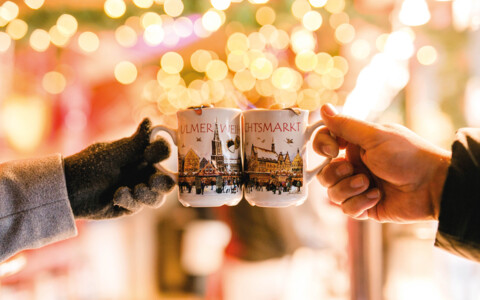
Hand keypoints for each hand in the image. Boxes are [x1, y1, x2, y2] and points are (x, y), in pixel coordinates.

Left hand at [64, 119, 174, 218]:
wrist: (67, 191)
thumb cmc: (87, 166)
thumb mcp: (112, 154)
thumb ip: (135, 142)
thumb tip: (150, 120)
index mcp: (140, 155)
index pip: (162, 152)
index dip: (162, 152)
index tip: (150, 154)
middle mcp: (142, 172)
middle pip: (167, 180)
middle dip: (163, 182)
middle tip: (153, 181)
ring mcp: (138, 190)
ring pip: (158, 196)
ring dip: (149, 194)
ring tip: (135, 191)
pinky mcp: (130, 206)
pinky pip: (140, 206)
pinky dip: (130, 201)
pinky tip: (116, 196)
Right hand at [314, 104, 450, 222]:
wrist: (432, 186)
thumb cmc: (407, 156)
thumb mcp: (374, 136)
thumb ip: (345, 125)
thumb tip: (323, 108)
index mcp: (355, 145)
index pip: (324, 143)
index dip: (322, 147)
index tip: (333, 151)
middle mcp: (355, 165)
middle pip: (324, 173)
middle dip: (335, 174)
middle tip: (353, 170)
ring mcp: (359, 187)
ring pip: (332, 193)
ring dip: (349, 189)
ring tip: (369, 185)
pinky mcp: (365, 207)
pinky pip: (346, 209)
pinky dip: (360, 204)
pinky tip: (378, 196)